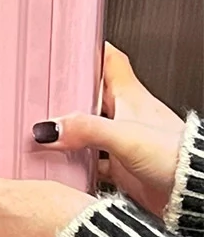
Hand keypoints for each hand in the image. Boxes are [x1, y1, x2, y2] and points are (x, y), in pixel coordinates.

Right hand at [32, 44, 183, 216]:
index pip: (110, 60)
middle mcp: (126, 115)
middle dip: (70, 93)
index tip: (71, 45)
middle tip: (46, 93)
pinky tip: (64, 165)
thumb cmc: (175, 156)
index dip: (92, 49)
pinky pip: (91, 160)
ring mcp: (123, 141)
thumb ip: (85, 129)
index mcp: (130, 96)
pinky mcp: (121, 166)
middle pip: (93, 94)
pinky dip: (76, 161)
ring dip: (70, 130)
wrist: (189, 191)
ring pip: (89, 127)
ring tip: (47, 131)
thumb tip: (49, 128)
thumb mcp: (125, 136)